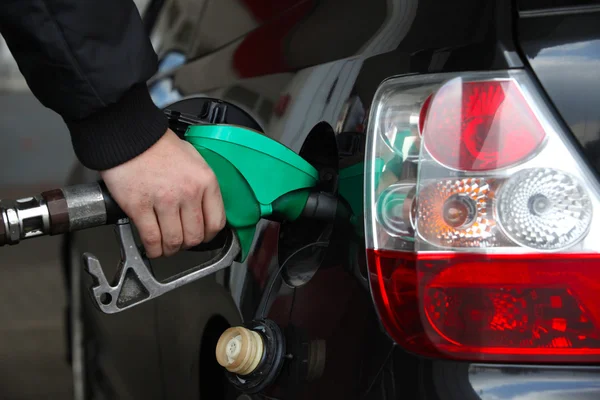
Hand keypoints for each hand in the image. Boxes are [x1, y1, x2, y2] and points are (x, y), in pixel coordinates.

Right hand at [100, 128, 225, 257]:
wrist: (128, 134)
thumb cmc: (158, 145)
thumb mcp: (194, 159)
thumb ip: (202, 184)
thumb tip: (205, 208)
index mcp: (204, 180)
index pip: (216, 222)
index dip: (208, 235)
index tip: (201, 236)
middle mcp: (188, 192)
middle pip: (195, 236)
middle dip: (188, 244)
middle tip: (180, 241)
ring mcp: (164, 201)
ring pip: (174, 241)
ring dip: (170, 250)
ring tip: (166, 246)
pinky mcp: (140, 206)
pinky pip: (151, 238)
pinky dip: (153, 249)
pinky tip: (152, 248)